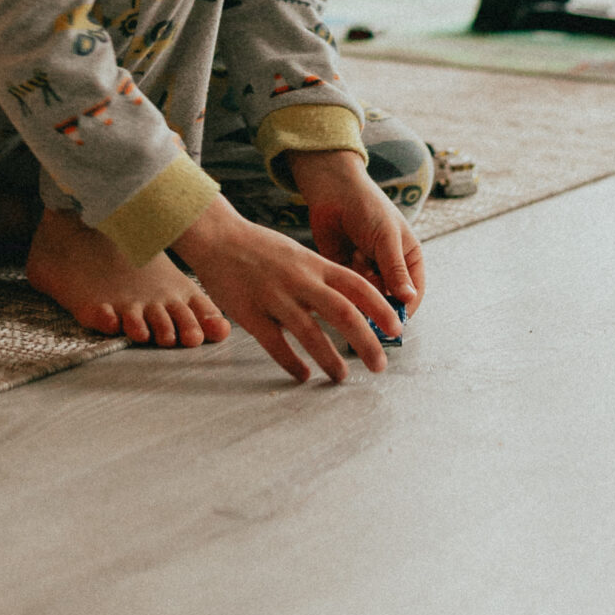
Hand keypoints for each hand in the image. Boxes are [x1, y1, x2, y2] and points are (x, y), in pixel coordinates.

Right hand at [174, 195, 401, 384]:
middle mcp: (300, 280)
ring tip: (342, 377)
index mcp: (314, 264)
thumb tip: (351, 304)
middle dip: (367, 342)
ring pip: (311, 333)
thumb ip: (322, 277)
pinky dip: (292, 363)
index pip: (358, 286)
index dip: (381, 309)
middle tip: (380, 365)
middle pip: (344, 313)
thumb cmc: (260, 248)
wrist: (217, 237)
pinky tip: (303, 375)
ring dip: (331, 359)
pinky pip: (276, 344)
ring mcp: (275, 297)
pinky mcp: (250, 313)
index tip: (397, 329)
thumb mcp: (298, 254)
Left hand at [290, 150, 424, 315]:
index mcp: (409, 259)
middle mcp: (389, 269)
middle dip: (379, 300)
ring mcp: (367, 271)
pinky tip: (348, 253)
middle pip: (389, 300)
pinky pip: (347, 289)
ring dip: (361, 282)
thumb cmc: (367, 207)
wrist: (332, 190)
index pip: (413, 294)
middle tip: (369, 294)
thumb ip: (395, 270)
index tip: (393, 321)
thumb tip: (408, 299)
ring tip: (358, 252)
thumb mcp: (386, 238)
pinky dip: (346, 279)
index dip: (404, 309)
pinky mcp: (344, 271)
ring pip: (367, 297)